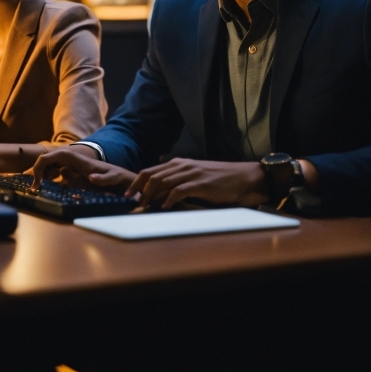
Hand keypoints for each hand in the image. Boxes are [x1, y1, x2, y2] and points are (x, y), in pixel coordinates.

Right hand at [31, 146, 134, 192]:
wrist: (120, 176)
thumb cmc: (116, 177)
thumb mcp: (113, 178)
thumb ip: (105, 178)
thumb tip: (91, 177)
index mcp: (77, 158)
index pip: (53, 155)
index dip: (41, 165)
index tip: (38, 182)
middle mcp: (72, 158)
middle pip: (48, 158)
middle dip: (38, 170)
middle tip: (35, 187)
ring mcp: (72, 163)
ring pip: (50, 164)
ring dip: (42, 173)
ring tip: (38, 188)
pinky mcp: (73, 169)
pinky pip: (56, 169)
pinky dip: (49, 176)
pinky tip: (48, 185)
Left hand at [125, 158, 268, 209]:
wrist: (242, 177)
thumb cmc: (218, 180)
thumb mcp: (195, 176)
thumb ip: (178, 181)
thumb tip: (159, 195)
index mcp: (179, 164)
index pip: (150, 170)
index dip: (136, 182)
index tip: (128, 194)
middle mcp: (182, 166)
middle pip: (152, 175)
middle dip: (139, 189)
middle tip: (132, 202)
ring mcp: (191, 174)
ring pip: (162, 182)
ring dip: (150, 195)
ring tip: (143, 206)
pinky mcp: (200, 184)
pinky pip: (179, 191)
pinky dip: (168, 199)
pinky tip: (164, 207)